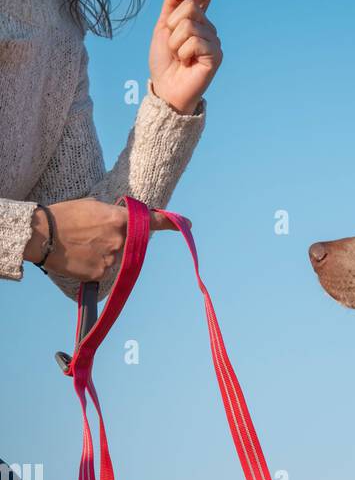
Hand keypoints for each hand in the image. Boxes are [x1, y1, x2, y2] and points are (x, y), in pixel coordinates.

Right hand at [24, 200, 173, 281]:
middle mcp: (121, 240)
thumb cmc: (65, 216)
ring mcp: (113, 259)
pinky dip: (97, 265)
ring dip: (107, 253)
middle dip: (122, 240)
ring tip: (83, 244)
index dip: (169, 224)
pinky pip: (107, 271)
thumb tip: (124, 222)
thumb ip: (114, 215)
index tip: (186, 224)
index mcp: (120, 219)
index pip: (151, 222)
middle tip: (99, 234)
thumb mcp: (93, 205)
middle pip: (133, 244)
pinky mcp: (102, 274)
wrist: (43, 235)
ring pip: (119, 259)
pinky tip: (81, 256)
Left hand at [149, 0, 221, 115]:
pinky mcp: (216, 56)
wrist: (166, 88)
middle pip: (190, 6)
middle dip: (173, 24)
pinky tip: (186, 63)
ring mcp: (214, 42)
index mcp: (198, 20)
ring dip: (175, 42)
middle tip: (173, 44)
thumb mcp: (163, 28)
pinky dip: (183, 52)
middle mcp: (209, 28)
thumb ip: (170, 5)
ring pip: (189, 25)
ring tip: (179, 56)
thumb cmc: (164, 62)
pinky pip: (195, 41)